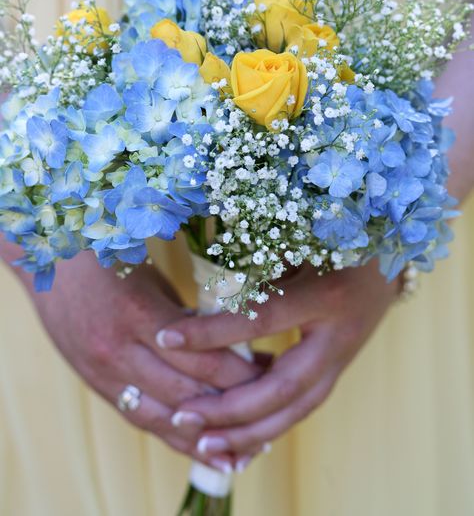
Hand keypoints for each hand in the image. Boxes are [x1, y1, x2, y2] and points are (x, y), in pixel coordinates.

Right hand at [4, 242, 261, 471]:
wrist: (50, 262)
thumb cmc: (111, 256)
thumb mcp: (153, 276)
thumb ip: (185, 315)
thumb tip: (228, 346)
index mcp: (138, 312)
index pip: (198, 356)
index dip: (238, 371)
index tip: (272, 370)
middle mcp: (118, 350)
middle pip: (184, 391)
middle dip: (231, 404)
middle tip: (270, 405)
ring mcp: (103, 372)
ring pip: (160, 417)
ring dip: (204, 435)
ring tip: (244, 444)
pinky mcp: (96, 384)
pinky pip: (138, 418)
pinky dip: (172, 436)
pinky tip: (201, 445)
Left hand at [158, 261, 400, 460]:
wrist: (391, 255)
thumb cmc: (339, 238)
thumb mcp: (302, 241)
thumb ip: (261, 268)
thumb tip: (204, 293)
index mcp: (327, 294)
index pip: (260, 319)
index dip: (212, 333)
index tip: (166, 339)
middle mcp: (338, 335)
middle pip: (283, 388)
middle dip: (232, 410)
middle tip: (184, 418)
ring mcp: (343, 358)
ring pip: (297, 410)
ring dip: (250, 432)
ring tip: (205, 443)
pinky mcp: (339, 369)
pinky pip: (304, 406)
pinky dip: (271, 424)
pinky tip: (237, 434)